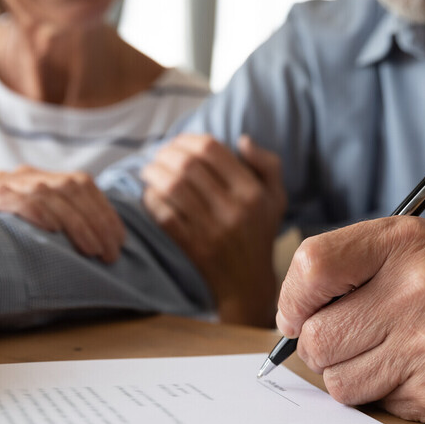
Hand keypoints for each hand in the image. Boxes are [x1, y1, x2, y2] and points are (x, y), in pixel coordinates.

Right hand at [0, 166, 125, 262]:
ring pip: (51, 194)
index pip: (82, 184)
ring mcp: (2, 183)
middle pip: (72, 188)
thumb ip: (57, 226)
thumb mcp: (28, 229)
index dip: (105, 211)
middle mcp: (22, 175)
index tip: (119, 240)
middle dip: (98, 222)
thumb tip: (102, 248)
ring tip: (93, 250)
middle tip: (111, 253)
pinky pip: (18, 200)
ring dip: (77, 224)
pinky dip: (39, 213)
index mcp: (37, 178)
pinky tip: (54, 231)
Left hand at [141, 134, 285, 326]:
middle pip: (188, 165)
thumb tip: (242, 139)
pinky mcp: (193, 246)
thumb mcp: (276, 198)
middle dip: (166, 153)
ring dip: (154, 173)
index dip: (188, 139)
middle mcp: (233, 209)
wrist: (248, 284)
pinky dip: (152, 200)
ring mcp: (212, 229)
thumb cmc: (259, 233)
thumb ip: (267, 165)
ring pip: (172, 187)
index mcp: (252, 192)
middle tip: (157, 154)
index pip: (212, 150)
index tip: (178, 142)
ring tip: (148, 170)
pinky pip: (164, 215)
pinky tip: (150, 194)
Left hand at [276, 216, 424, 423]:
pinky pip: (373, 403)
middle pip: (315, 336)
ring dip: (349, 374)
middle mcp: (417, 289)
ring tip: (386, 354)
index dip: (293, 298)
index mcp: (404, 243)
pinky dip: (382, 393)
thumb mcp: (414, 248)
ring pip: (336, 379)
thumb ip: (349, 266)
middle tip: (348, 339)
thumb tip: (289, 316)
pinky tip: (414, 372)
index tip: (298, 313)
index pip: (311, 267)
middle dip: (319, 345)